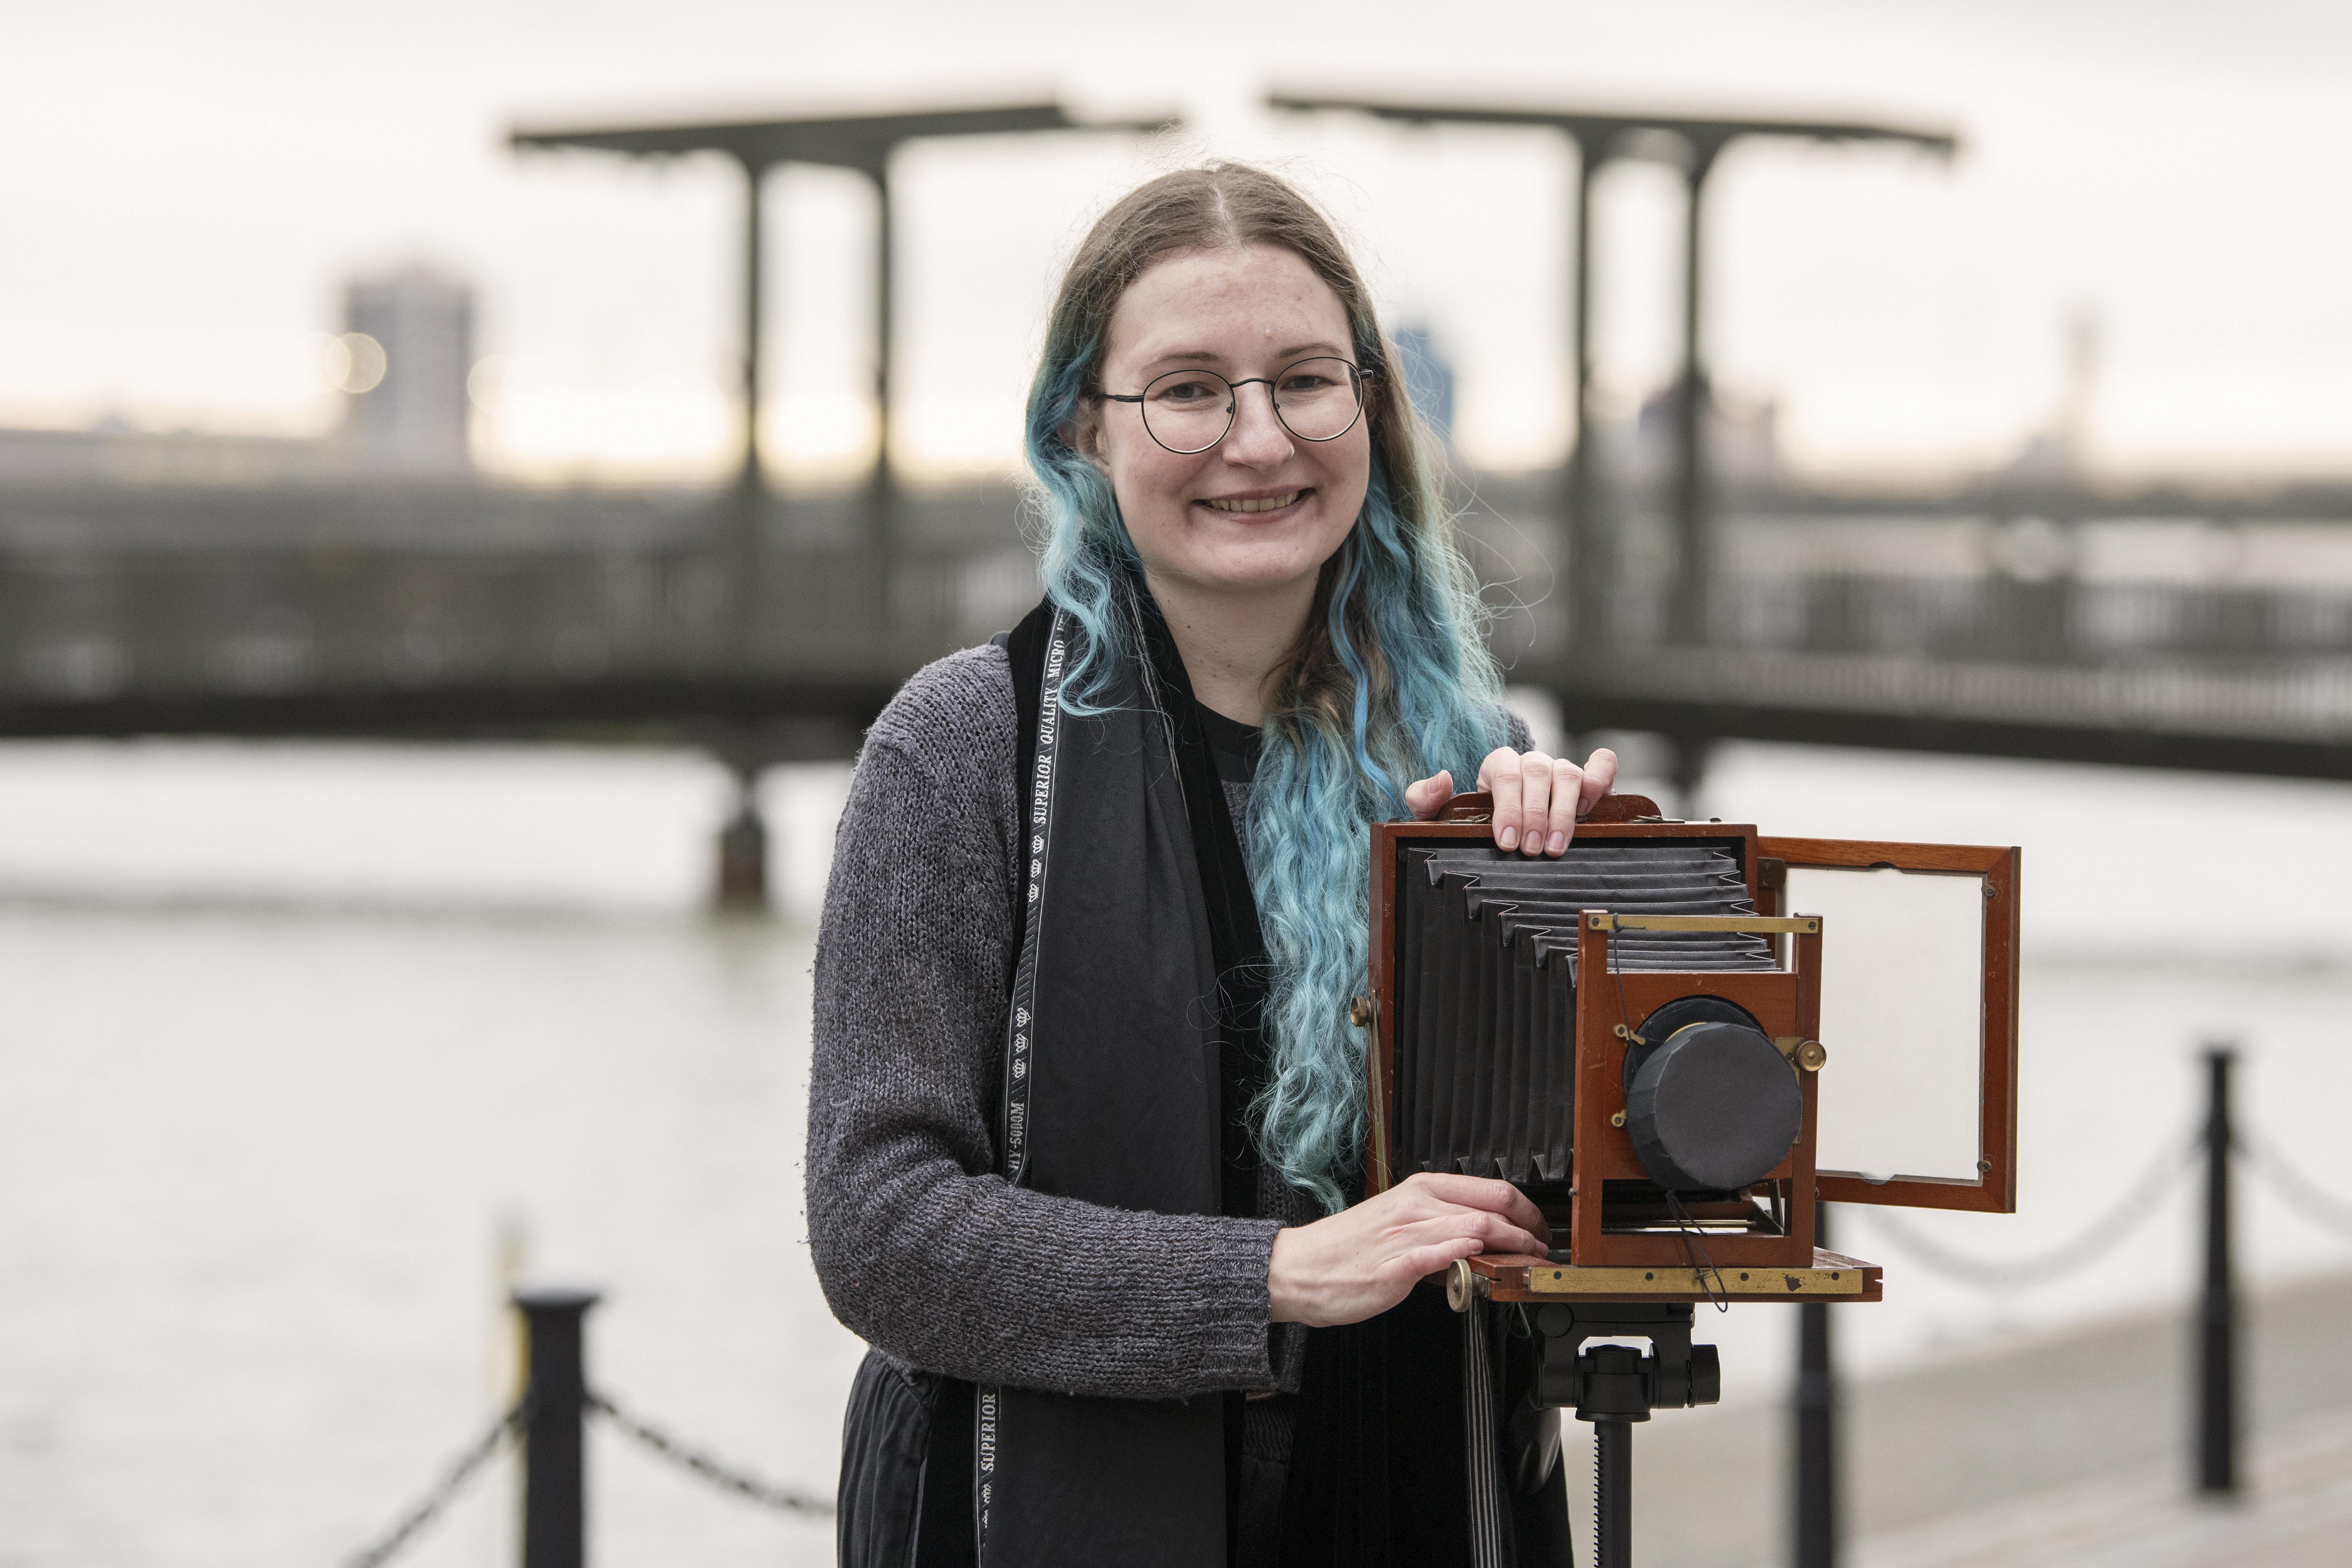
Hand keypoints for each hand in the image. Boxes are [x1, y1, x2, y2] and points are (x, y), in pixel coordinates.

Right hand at [1267, 1172, 1550, 1326]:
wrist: (1297, 1269)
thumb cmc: (1345, 1250)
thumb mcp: (1397, 1225)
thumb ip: (1439, 1227)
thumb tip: (1479, 1238)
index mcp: (1419, 1190)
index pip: (1490, 1188)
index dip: (1526, 1209)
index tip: (1540, 1228)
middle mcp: (1416, 1205)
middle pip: (1492, 1205)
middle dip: (1529, 1227)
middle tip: (1544, 1248)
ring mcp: (1406, 1234)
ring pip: (1474, 1226)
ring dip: (1512, 1244)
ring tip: (1530, 1260)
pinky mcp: (1394, 1266)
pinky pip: (1436, 1252)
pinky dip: (1462, 1251)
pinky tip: (1478, 1255)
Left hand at [1404, 747, 1619, 855]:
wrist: (1499, 823)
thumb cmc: (1470, 818)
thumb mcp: (1437, 813)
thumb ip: (1425, 797)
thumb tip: (1443, 778)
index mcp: (1498, 765)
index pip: (1505, 774)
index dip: (1508, 807)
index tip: (1506, 842)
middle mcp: (1531, 763)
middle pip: (1539, 774)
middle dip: (1536, 815)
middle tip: (1531, 850)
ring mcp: (1560, 770)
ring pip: (1569, 774)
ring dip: (1564, 812)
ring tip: (1556, 847)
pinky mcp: (1587, 782)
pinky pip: (1601, 766)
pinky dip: (1603, 776)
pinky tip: (1594, 804)